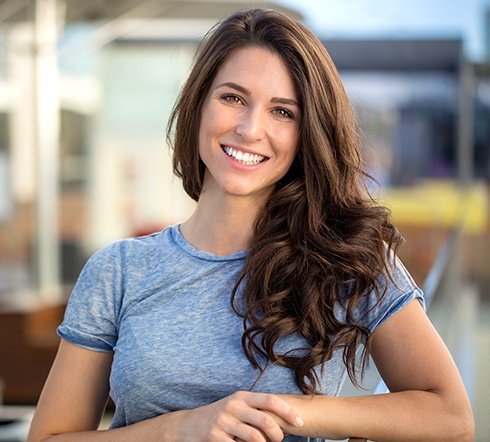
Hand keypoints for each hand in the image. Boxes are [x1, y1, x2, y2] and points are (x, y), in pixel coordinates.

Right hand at [175, 391, 303, 441]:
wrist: (189, 425)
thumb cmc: (220, 417)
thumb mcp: (236, 406)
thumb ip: (256, 409)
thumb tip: (285, 418)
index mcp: (242, 397)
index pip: (270, 400)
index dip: (288, 412)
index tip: (300, 423)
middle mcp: (233, 406)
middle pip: (265, 420)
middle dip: (277, 434)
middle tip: (279, 440)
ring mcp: (223, 422)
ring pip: (255, 438)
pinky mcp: (215, 438)